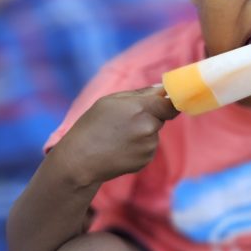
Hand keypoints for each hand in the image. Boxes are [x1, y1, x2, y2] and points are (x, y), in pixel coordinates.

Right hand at [58, 86, 178, 186]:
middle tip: (124, 121)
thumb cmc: (91, 125)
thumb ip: (141, 94)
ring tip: (118, 137)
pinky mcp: (145, 160)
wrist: (79, 160)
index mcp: (141, 108)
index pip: (171, 104)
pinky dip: (138, 148)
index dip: (170, 102)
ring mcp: (148, 146)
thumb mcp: (110, 101)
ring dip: (143, 133)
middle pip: (160, 118)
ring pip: (153, 134)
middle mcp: (148, 127)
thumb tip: (163, 90)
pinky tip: (120, 148)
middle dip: (149, 117)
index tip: (166, 102)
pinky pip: (148, 148)